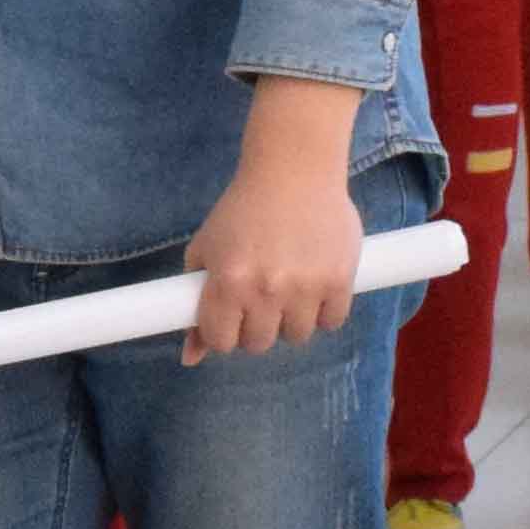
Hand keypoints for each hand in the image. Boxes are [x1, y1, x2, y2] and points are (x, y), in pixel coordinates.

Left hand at [182, 80, 366, 359]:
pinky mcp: (339, 280)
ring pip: (296, 336)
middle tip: (261, 298)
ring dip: (290, 319)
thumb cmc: (242, 210)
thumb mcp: (206, 250)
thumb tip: (190, 358)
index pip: (221, 341)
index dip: (223, 333)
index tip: (230, 318)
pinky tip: (315, 284)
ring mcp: (305, 287)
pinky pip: (332, 321)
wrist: (293, 169)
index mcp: (228, 281)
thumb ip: (194, 304)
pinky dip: (324, 310)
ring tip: (289, 287)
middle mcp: (266, 289)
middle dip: (256, 326)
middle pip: (259, 343)